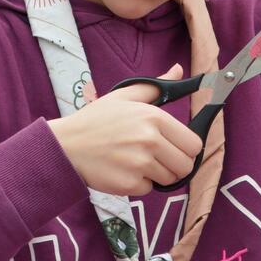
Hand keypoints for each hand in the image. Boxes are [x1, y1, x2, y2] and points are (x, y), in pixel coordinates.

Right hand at [48, 64, 202, 195]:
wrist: (65, 145)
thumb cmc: (95, 120)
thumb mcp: (125, 96)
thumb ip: (156, 86)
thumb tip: (179, 70)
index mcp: (155, 118)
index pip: (194, 145)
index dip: (186, 149)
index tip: (174, 148)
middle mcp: (150, 141)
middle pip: (185, 166)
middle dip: (175, 165)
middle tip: (157, 159)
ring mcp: (139, 164)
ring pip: (169, 180)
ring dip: (157, 174)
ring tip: (136, 162)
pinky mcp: (128, 184)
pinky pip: (148, 189)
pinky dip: (139, 184)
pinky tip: (123, 171)